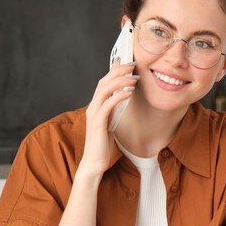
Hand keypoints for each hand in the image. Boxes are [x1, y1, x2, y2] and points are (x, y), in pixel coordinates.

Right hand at [80, 60, 137, 175]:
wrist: (93, 163)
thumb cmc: (102, 145)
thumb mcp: (109, 123)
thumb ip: (113, 110)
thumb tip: (121, 97)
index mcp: (95, 107)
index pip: (103, 83)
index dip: (113, 71)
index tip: (125, 62)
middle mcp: (92, 107)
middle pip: (103, 82)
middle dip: (117, 71)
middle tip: (132, 64)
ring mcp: (94, 114)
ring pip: (104, 90)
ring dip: (119, 81)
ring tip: (133, 76)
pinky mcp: (97, 122)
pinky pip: (108, 104)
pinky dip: (119, 96)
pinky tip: (129, 92)